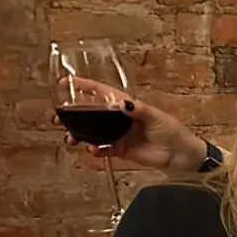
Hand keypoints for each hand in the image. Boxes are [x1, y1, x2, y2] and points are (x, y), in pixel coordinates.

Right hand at [64, 79, 210, 171]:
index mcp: (126, 105)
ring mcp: (117, 135)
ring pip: (92, 132)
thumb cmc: (170, 130)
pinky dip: (95, 149)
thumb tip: (120, 103)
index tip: (65, 82)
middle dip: (72, 115)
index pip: (101, 93)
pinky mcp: (120, 150)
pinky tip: (92, 149)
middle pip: (90, 114)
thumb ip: (137, 110)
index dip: (84, 87)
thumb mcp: (155, 116)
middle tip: (57, 118)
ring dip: (78, 134)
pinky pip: (102, 149)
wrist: (179, 154)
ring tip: (69, 138)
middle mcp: (118, 119)